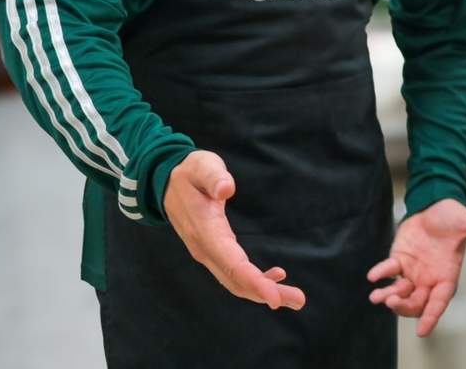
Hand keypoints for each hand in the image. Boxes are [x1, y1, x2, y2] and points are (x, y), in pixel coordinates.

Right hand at [162, 150, 305, 310]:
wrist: (166, 182)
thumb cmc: (190, 172)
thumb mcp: (201, 166)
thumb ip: (213, 176)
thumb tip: (227, 188)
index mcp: (205, 231)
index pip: (232, 263)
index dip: (254, 281)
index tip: (274, 297)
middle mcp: (206, 249)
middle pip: (237, 280)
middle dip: (267, 293)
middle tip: (299, 300)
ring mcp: (208, 253)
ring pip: (236, 281)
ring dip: (264, 291)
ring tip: (294, 297)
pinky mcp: (213, 251)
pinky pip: (233, 273)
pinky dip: (254, 281)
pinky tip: (276, 277)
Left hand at [365, 198, 465, 336]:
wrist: (435, 202)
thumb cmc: (452, 215)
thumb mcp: (464, 222)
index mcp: (447, 276)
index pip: (439, 302)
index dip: (431, 317)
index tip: (422, 332)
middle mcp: (429, 279)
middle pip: (416, 304)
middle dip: (404, 308)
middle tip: (392, 302)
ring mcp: (413, 271)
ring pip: (400, 293)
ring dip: (389, 297)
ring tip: (377, 297)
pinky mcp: (399, 260)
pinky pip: (388, 271)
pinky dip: (381, 274)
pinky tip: (373, 276)